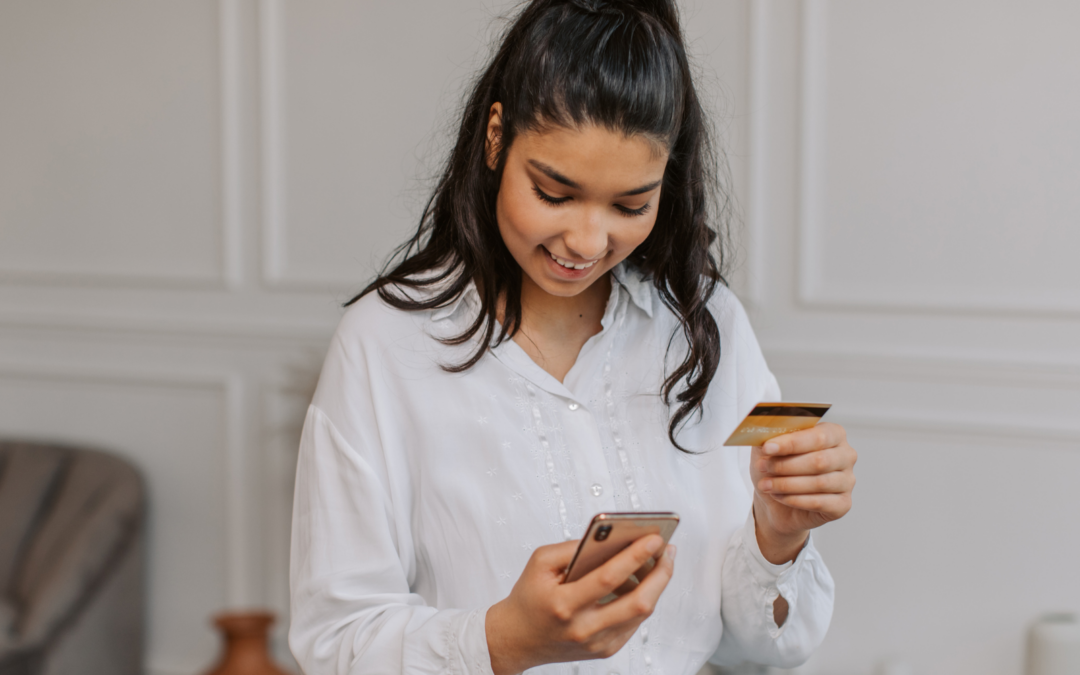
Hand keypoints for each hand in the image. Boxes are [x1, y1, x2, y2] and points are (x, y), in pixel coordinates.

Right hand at [485, 535, 675, 674]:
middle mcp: (583, 628)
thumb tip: (611, 537)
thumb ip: (572, 547)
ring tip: (660, 561)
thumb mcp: (540, 563)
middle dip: (660, 574)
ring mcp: (597, 643)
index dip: (635, 556)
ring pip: (641, 614)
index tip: (655, 537)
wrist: (517, 638)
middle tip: (668, 550)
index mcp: (564, 604)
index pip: (608, 578)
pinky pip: (634, 623)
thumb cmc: (530, 595)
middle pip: (637, 603)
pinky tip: (643, 581)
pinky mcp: (605, 650)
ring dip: (656, 585)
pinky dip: (643, 599)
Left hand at [750, 422, 856, 563]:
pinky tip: (779, 496)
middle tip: (762, 467)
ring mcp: (848, 481)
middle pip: (820, 461)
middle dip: (786, 464)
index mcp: (833, 433)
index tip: (767, 447)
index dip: (791, 442)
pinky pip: (820, 502)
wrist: (777, 501)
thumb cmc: (778, 468)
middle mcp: (846, 455)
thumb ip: (771, 435)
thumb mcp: (770, 447)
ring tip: (766, 484)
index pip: (818, 436)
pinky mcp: (843, 504)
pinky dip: (795, 500)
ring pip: (819, 483)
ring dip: (786, 484)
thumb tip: (764, 429)